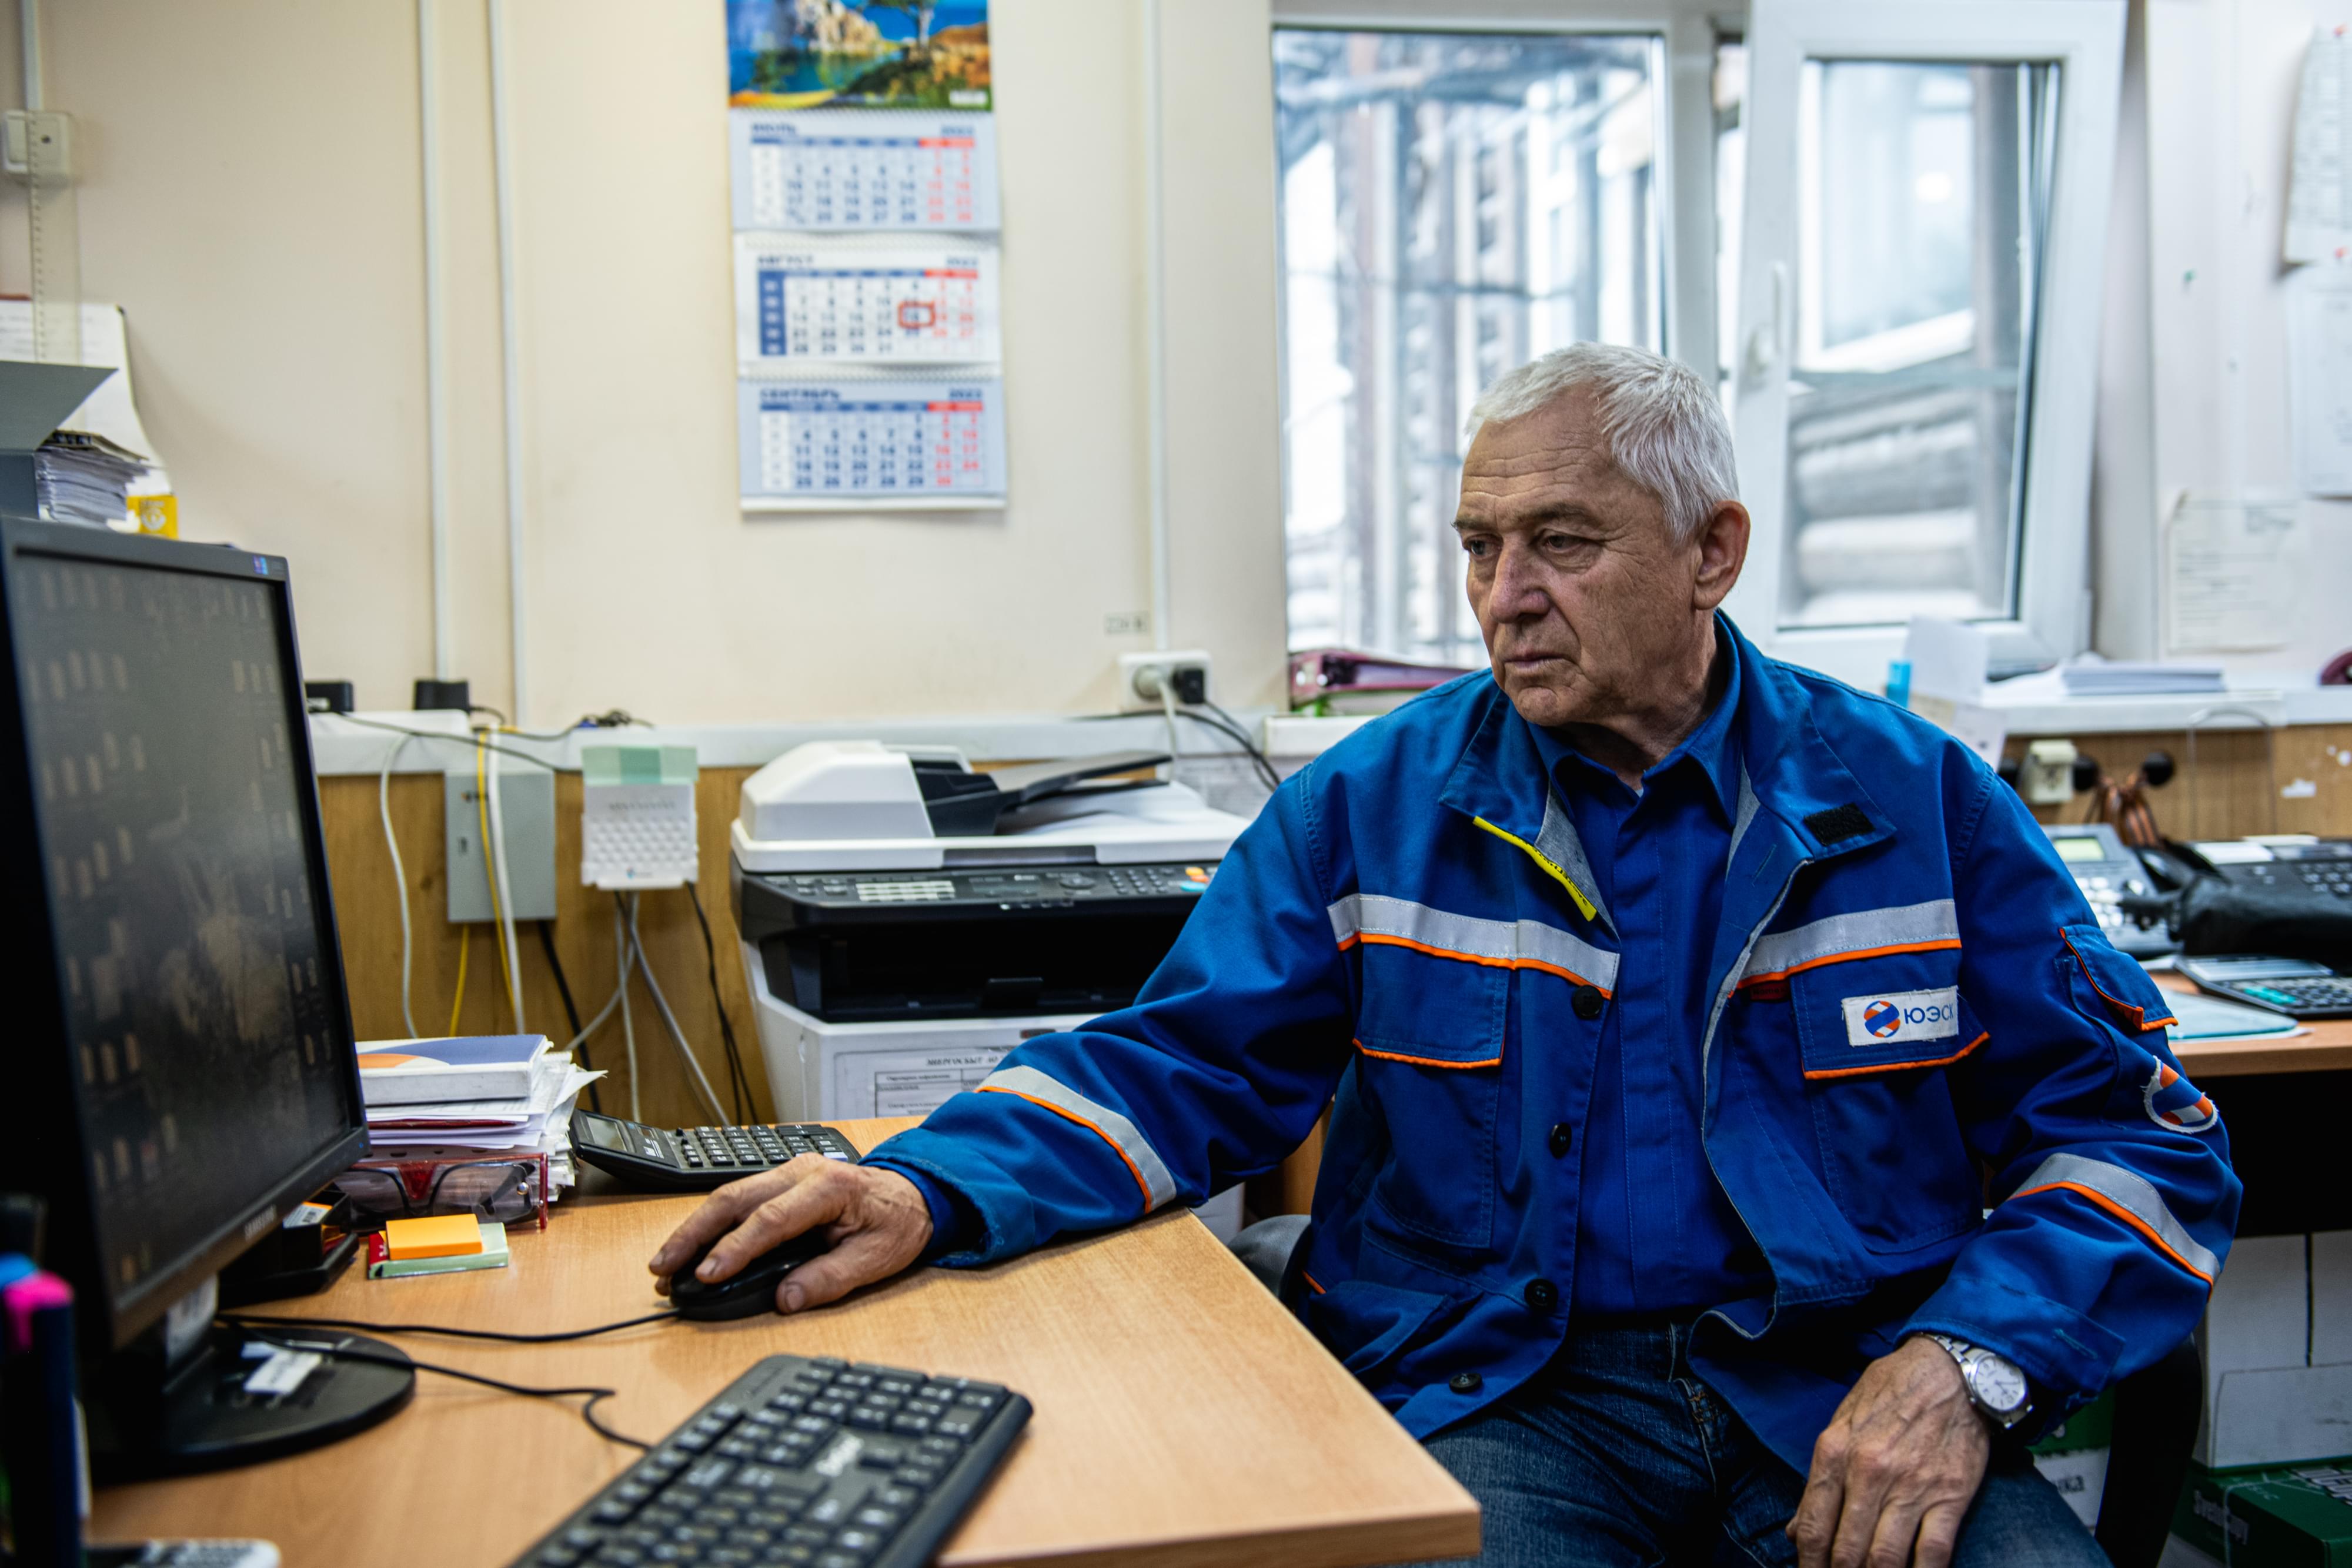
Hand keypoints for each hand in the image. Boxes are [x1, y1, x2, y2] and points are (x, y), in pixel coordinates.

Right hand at [647, 1158, 932, 1313]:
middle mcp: (803, 1171)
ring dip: (694, 1228)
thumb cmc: (897, 1223)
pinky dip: (711, 1222)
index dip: (735, 1248)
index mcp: (829, 1187)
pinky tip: (692, 1245)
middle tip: (663, 1268)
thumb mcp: (876, 1259)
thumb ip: (831, 1279)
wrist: (915, 1193)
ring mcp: (789, 1171)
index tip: (707, 1273)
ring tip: (665, 1262)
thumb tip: (786, 1299)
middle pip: (736, 1198)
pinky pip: (739, 1198)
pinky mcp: (781, 1180)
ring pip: (730, 1195)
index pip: (772, 1219)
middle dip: (694, 1234)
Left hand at [1788, 1336, 1989, 1567]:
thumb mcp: (1841, 1422)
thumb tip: (1796, 1531)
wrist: (1948, 1371)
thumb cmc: (1890, 1393)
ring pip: (1885, 1558)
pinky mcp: (1949, 1496)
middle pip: (1847, 1550)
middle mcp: (1869, 1473)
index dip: (1809, 1563)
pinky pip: (1933, 1552)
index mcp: (1835, 1453)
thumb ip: (1818, 1480)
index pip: (1814, 1527)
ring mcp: (1911, 1488)